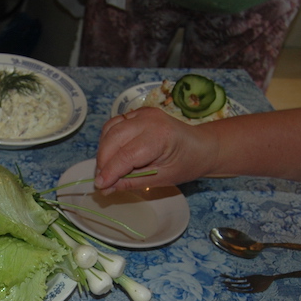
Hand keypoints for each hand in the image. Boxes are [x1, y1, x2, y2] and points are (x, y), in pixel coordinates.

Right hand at [95, 108, 216, 191]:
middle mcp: (149, 119)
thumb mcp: (161, 179)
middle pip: (114, 139)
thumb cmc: (186, 164)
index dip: (110, 172)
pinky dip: (108, 140)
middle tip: (102, 181)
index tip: (99, 186)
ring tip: (106, 170)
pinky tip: (111, 155)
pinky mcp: (137, 113)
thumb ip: (131, 181)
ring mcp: (142, 113)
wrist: (201, 146)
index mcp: (160, 136)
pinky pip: (114, 125)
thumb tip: (106, 188)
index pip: (126, 155)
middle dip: (103, 162)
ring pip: (110, 130)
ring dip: (103, 151)